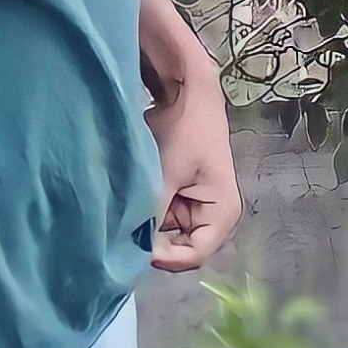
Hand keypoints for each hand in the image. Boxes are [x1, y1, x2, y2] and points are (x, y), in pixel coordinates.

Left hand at [146, 61, 240, 271]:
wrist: (187, 91)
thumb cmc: (185, 129)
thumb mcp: (167, 173)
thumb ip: (154, 212)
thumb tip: (133, 246)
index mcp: (222, 214)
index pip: (192, 256)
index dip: (164, 256)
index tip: (134, 245)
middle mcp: (214, 217)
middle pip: (180, 247)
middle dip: (154, 240)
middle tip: (125, 229)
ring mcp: (198, 207)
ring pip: (169, 233)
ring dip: (149, 225)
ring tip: (128, 211)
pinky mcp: (183, 195)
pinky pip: (164, 215)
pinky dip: (149, 211)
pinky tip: (134, 199)